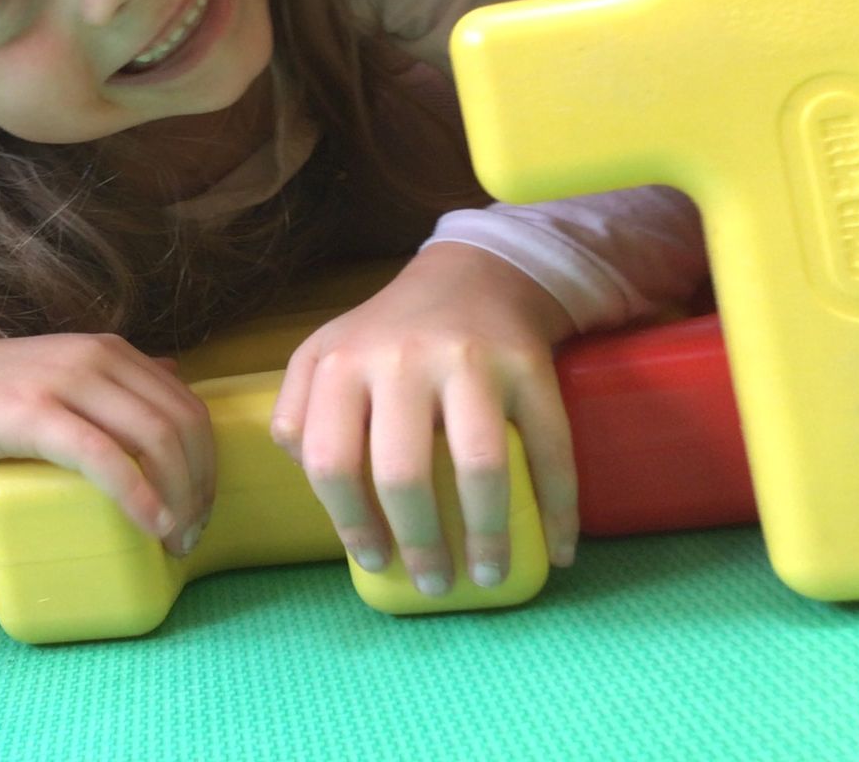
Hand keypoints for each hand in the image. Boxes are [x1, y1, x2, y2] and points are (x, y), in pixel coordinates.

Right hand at [0, 333, 215, 556]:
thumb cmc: (4, 392)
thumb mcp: (70, 371)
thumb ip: (119, 376)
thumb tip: (175, 376)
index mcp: (113, 351)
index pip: (187, 406)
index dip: (208, 462)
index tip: (202, 507)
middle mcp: (99, 358)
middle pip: (180, 425)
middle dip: (198, 485)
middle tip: (192, 532)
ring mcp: (68, 382)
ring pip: (154, 437)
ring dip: (178, 497)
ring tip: (174, 539)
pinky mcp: (35, 414)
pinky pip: (103, 455)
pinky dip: (137, 493)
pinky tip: (151, 523)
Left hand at [270, 243, 578, 593]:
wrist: (471, 276)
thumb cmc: (388, 335)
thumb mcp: (325, 355)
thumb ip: (300, 414)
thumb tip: (321, 493)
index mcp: (341, 362)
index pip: (330, 460)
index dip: (349, 522)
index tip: (374, 559)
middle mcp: (401, 359)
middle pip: (401, 473)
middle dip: (418, 544)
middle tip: (432, 582)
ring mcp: (468, 361)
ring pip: (479, 466)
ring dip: (488, 536)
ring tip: (488, 576)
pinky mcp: (526, 365)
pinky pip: (549, 448)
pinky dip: (558, 508)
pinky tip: (557, 549)